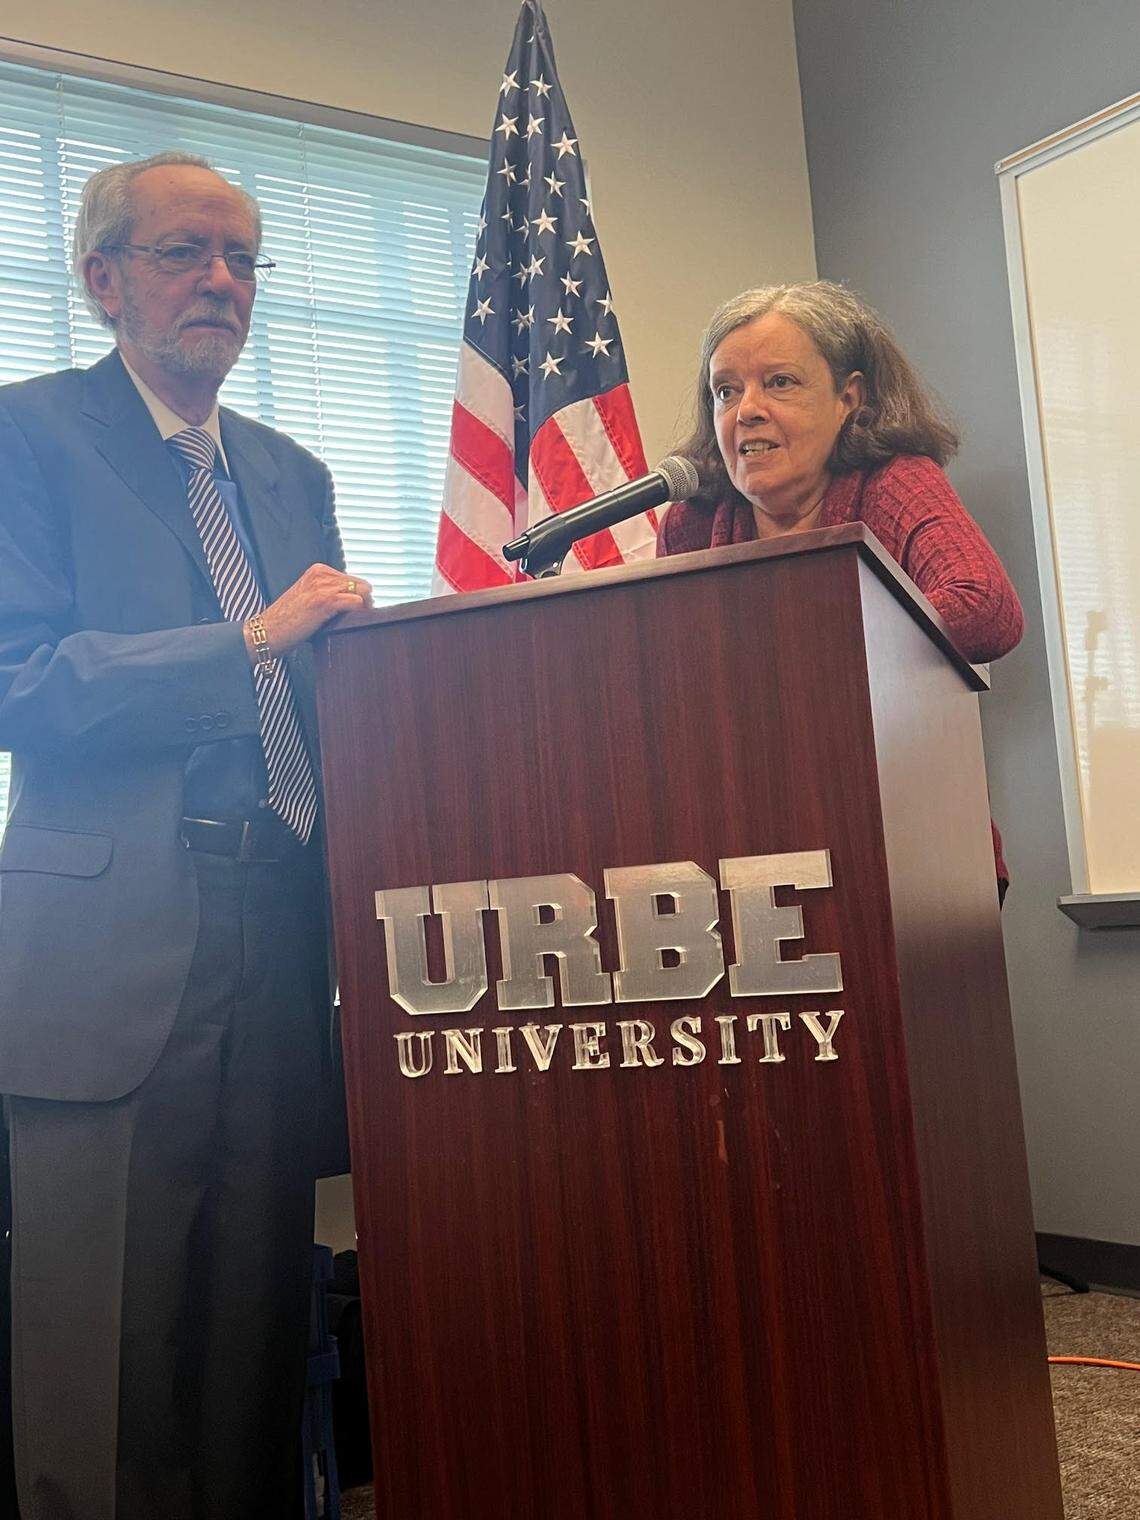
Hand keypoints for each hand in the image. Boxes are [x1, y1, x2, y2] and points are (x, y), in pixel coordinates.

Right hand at [245, 564, 373, 660]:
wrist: (267, 631)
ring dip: (364, 609)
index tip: (356, 611)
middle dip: (365, 602)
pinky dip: (360, 614)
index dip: (359, 596)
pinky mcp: (326, 601)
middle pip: (362, 584)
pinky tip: (350, 623)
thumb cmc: (287, 620)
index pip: (353, 579)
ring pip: (364, 592)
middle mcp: (321, 574)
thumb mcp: (308, 597)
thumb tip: (356, 602)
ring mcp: (323, 586)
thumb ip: (328, 593)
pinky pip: (357, 603)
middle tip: (358, 618)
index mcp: (318, 570)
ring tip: (354, 622)